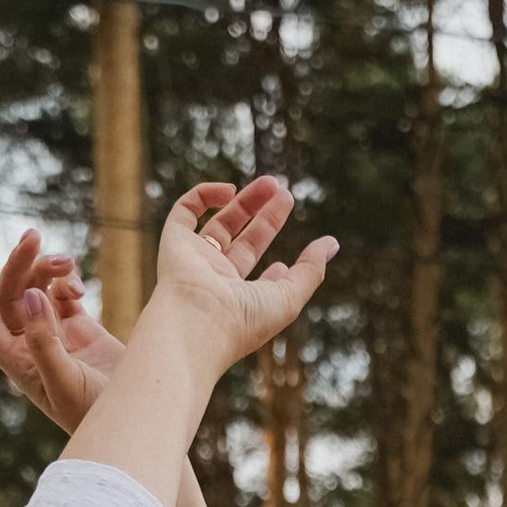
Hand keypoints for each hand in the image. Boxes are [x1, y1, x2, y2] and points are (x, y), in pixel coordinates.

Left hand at [0, 227, 117, 432]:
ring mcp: (54, 334)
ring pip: (36, 287)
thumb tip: (30, 296)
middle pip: (10, 293)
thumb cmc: (96, 416)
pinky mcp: (79, 328)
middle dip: (19, 263)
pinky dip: (67, 281)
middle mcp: (29, 345)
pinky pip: (62, 292)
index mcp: (17, 361)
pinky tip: (79, 287)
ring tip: (67, 261)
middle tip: (33, 236)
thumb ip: (44, 342)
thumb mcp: (67, 383)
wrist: (135, 421)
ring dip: (45, 267)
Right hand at [141, 175, 337, 378]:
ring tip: (272, 183)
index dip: (273, 271)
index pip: (256, 283)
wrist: (196, 324)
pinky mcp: (174, 241)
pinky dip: (206, 195)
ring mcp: (194, 259)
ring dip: (245, 201)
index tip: (285, 265)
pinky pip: (186, 210)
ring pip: (220, 222)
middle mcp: (215, 280)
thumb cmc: (243, 320)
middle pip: (242, 241)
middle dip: (264, 217)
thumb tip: (332, 244)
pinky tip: (231, 190)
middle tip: (285, 192)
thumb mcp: (288, 298)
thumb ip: (310, 270)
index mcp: (238, 301)